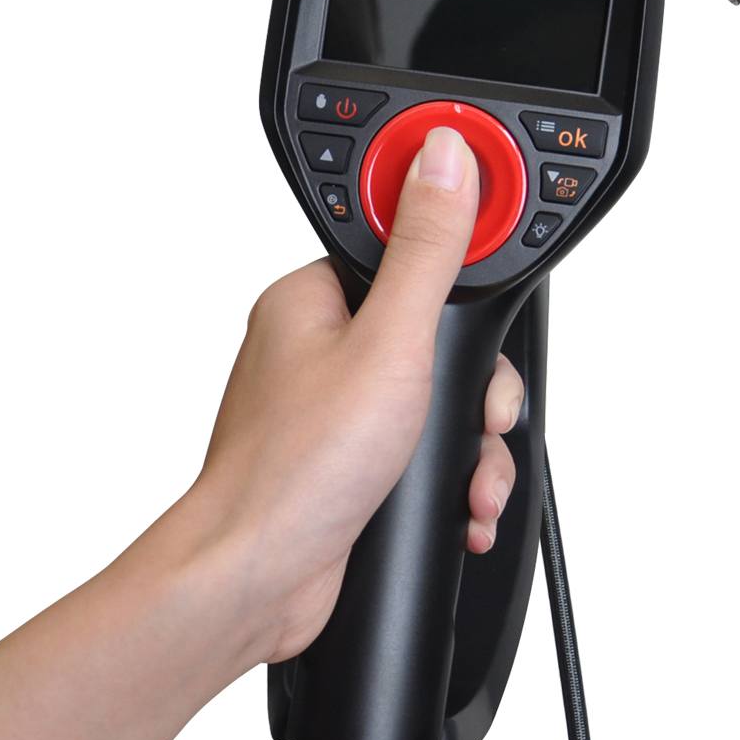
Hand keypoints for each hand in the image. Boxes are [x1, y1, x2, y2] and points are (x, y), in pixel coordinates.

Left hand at [184, 126, 522, 663]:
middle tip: (480, 415)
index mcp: (314, 298)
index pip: (411, 249)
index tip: (486, 316)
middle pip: (439, 335)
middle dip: (476, 389)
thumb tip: (446, 156)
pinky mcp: (348, 461)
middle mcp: (321, 348)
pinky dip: (448, 474)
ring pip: (438, 399)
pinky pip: (420, 447)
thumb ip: (428, 247)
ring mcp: (334, 408)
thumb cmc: (295, 468)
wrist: (253, 583)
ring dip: (470, 442)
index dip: (463, 282)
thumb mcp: (390, 343)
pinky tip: (455, 502)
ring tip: (468, 476)